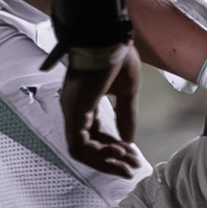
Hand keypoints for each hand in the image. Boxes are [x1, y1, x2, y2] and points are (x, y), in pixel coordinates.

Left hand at [60, 46, 141, 178]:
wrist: (107, 40)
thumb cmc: (117, 57)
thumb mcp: (127, 91)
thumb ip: (126, 115)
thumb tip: (129, 140)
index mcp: (86, 104)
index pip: (95, 135)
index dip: (114, 148)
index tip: (134, 155)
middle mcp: (75, 111)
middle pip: (87, 147)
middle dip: (111, 160)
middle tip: (132, 167)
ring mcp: (73, 112)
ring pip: (81, 151)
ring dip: (104, 161)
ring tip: (127, 164)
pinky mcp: (74, 113)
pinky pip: (78, 145)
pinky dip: (97, 155)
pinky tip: (117, 154)